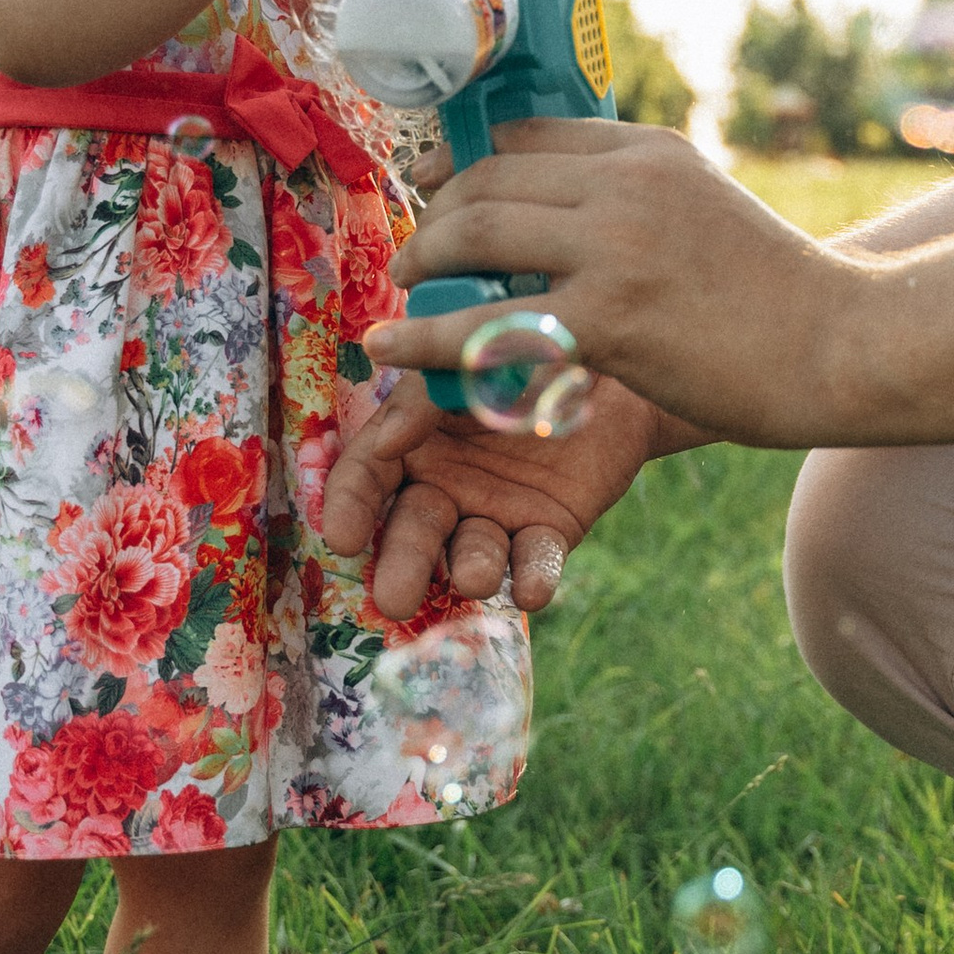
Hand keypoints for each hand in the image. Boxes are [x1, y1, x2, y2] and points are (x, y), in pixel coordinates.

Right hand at [318, 367, 667, 615]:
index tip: (343, 539)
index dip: (350, 508)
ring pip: (474, 552)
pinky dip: (535, 576)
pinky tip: (532, 591)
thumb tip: (389, 442)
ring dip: (473, 569)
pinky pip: (537, 558)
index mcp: (412, 442)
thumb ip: (427, 398)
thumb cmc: (525, 354)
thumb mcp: (468, 363)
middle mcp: (445, 487)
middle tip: (394, 600)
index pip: (367, 478)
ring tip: (476, 578)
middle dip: (404, 564)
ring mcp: (496, 513)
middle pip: (416, 529)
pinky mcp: (548, 530)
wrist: (610, 365)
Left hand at [367, 122, 857, 447]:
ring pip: (475, 234)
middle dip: (434, 217)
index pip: (528, 135)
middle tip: (415, 254)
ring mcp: (614, 249)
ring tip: (404, 291)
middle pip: (488, 179)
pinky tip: (392, 353)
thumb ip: (637, 197)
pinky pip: (487, 324)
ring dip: (421, 262)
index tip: (437, 193)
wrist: (843, 343)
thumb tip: (563, 214)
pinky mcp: (607, 321)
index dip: (465, 163)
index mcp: (649, 150)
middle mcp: (625, 183)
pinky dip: (425, 340)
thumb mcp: (705, 206)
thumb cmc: (779, 293)